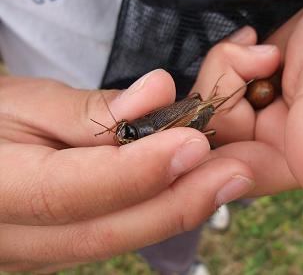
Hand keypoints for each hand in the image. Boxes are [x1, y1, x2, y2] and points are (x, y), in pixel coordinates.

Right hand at [0, 71, 254, 271]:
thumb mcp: (28, 102)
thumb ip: (93, 109)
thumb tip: (158, 96)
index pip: (71, 191)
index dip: (138, 171)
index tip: (193, 143)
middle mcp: (15, 239)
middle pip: (104, 231)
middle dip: (177, 203)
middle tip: (234, 174)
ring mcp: (37, 253)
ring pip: (116, 240)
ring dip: (176, 210)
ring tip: (225, 180)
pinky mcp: (59, 250)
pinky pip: (116, 235)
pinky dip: (157, 213)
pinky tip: (191, 189)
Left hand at [204, 0, 302, 212]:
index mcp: (298, 161)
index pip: (239, 172)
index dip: (217, 146)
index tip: (230, 101)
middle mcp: (267, 148)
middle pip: (209, 140)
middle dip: (224, 90)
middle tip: (258, 57)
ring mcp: (247, 125)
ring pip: (202, 112)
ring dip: (224, 69)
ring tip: (256, 46)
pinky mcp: (233, 101)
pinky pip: (202, 91)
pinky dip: (220, 62)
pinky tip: (246, 45)